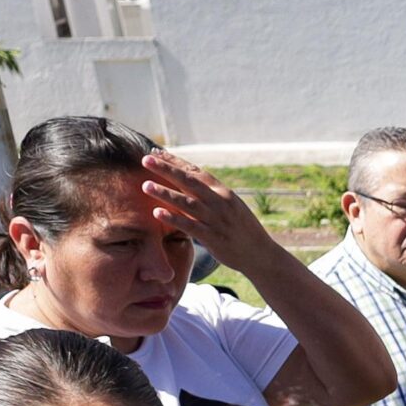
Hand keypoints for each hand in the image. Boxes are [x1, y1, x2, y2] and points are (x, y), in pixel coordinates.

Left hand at [139, 149, 283, 273]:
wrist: (260, 253)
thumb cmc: (241, 229)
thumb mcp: (229, 206)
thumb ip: (210, 195)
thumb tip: (188, 183)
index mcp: (223, 192)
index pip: (195, 171)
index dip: (174, 161)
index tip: (155, 152)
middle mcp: (220, 202)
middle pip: (189, 181)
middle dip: (167, 169)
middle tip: (145, 160)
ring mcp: (217, 220)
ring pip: (188, 202)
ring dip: (166, 193)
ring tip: (145, 185)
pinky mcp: (214, 238)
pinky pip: (191, 226)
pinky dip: (174, 219)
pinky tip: (157, 213)